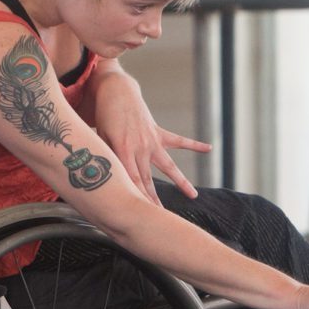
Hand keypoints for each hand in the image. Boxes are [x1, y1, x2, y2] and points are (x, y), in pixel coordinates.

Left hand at [91, 74, 211, 204]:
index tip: (144, 213)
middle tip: (161, 218)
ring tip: (194, 195)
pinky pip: (178, 140)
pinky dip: (194, 144)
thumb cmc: (103, 116)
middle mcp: (141, 148)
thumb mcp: (100, 138)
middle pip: (149, 180)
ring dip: (181, 181)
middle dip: (154, 200)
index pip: (133, 180)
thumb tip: (105, 179)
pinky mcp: (158, 132)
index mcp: (124, 151)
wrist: (115, 91)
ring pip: (169, 165)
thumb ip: (107, 158)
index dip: (138, 197)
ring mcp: (152, 140)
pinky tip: (209, 149)